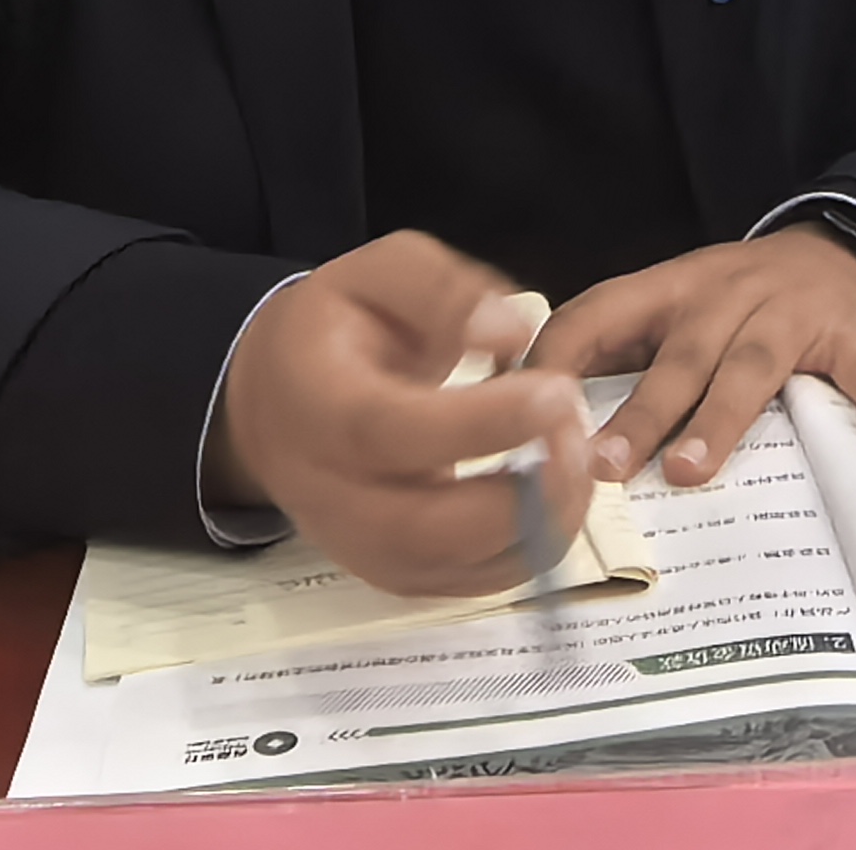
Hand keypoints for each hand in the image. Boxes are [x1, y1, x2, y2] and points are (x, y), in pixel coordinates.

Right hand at [207, 232, 596, 595]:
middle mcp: (331, 494)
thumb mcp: (376, 272)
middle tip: (577, 430)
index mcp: (319, 406)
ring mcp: (364, 547)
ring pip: (460, 568)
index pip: (391, 432)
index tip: (556, 393)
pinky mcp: (398, 575)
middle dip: (523, 492)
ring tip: (576, 453)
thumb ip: (441, 290)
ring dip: (540, 522)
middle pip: (426, 527)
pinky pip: (475, 583)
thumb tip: (509, 332)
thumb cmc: (334, 331)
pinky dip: (531, 547)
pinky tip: (554, 487)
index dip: (479, 423)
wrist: (278, 401)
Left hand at [530, 229, 855, 489]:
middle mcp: (724, 296)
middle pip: (678, 355)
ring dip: (719, 420)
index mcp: (668, 290)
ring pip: (749, 366)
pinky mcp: (851, 336)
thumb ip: (620, 357)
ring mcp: (789, 314)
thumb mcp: (674, 309)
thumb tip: (539, 428)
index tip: (528, 416)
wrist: (841, 251)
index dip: (558, 360)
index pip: (597, 314)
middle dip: (640, 413)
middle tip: (604, 467)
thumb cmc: (737, 304)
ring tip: (691, 471)